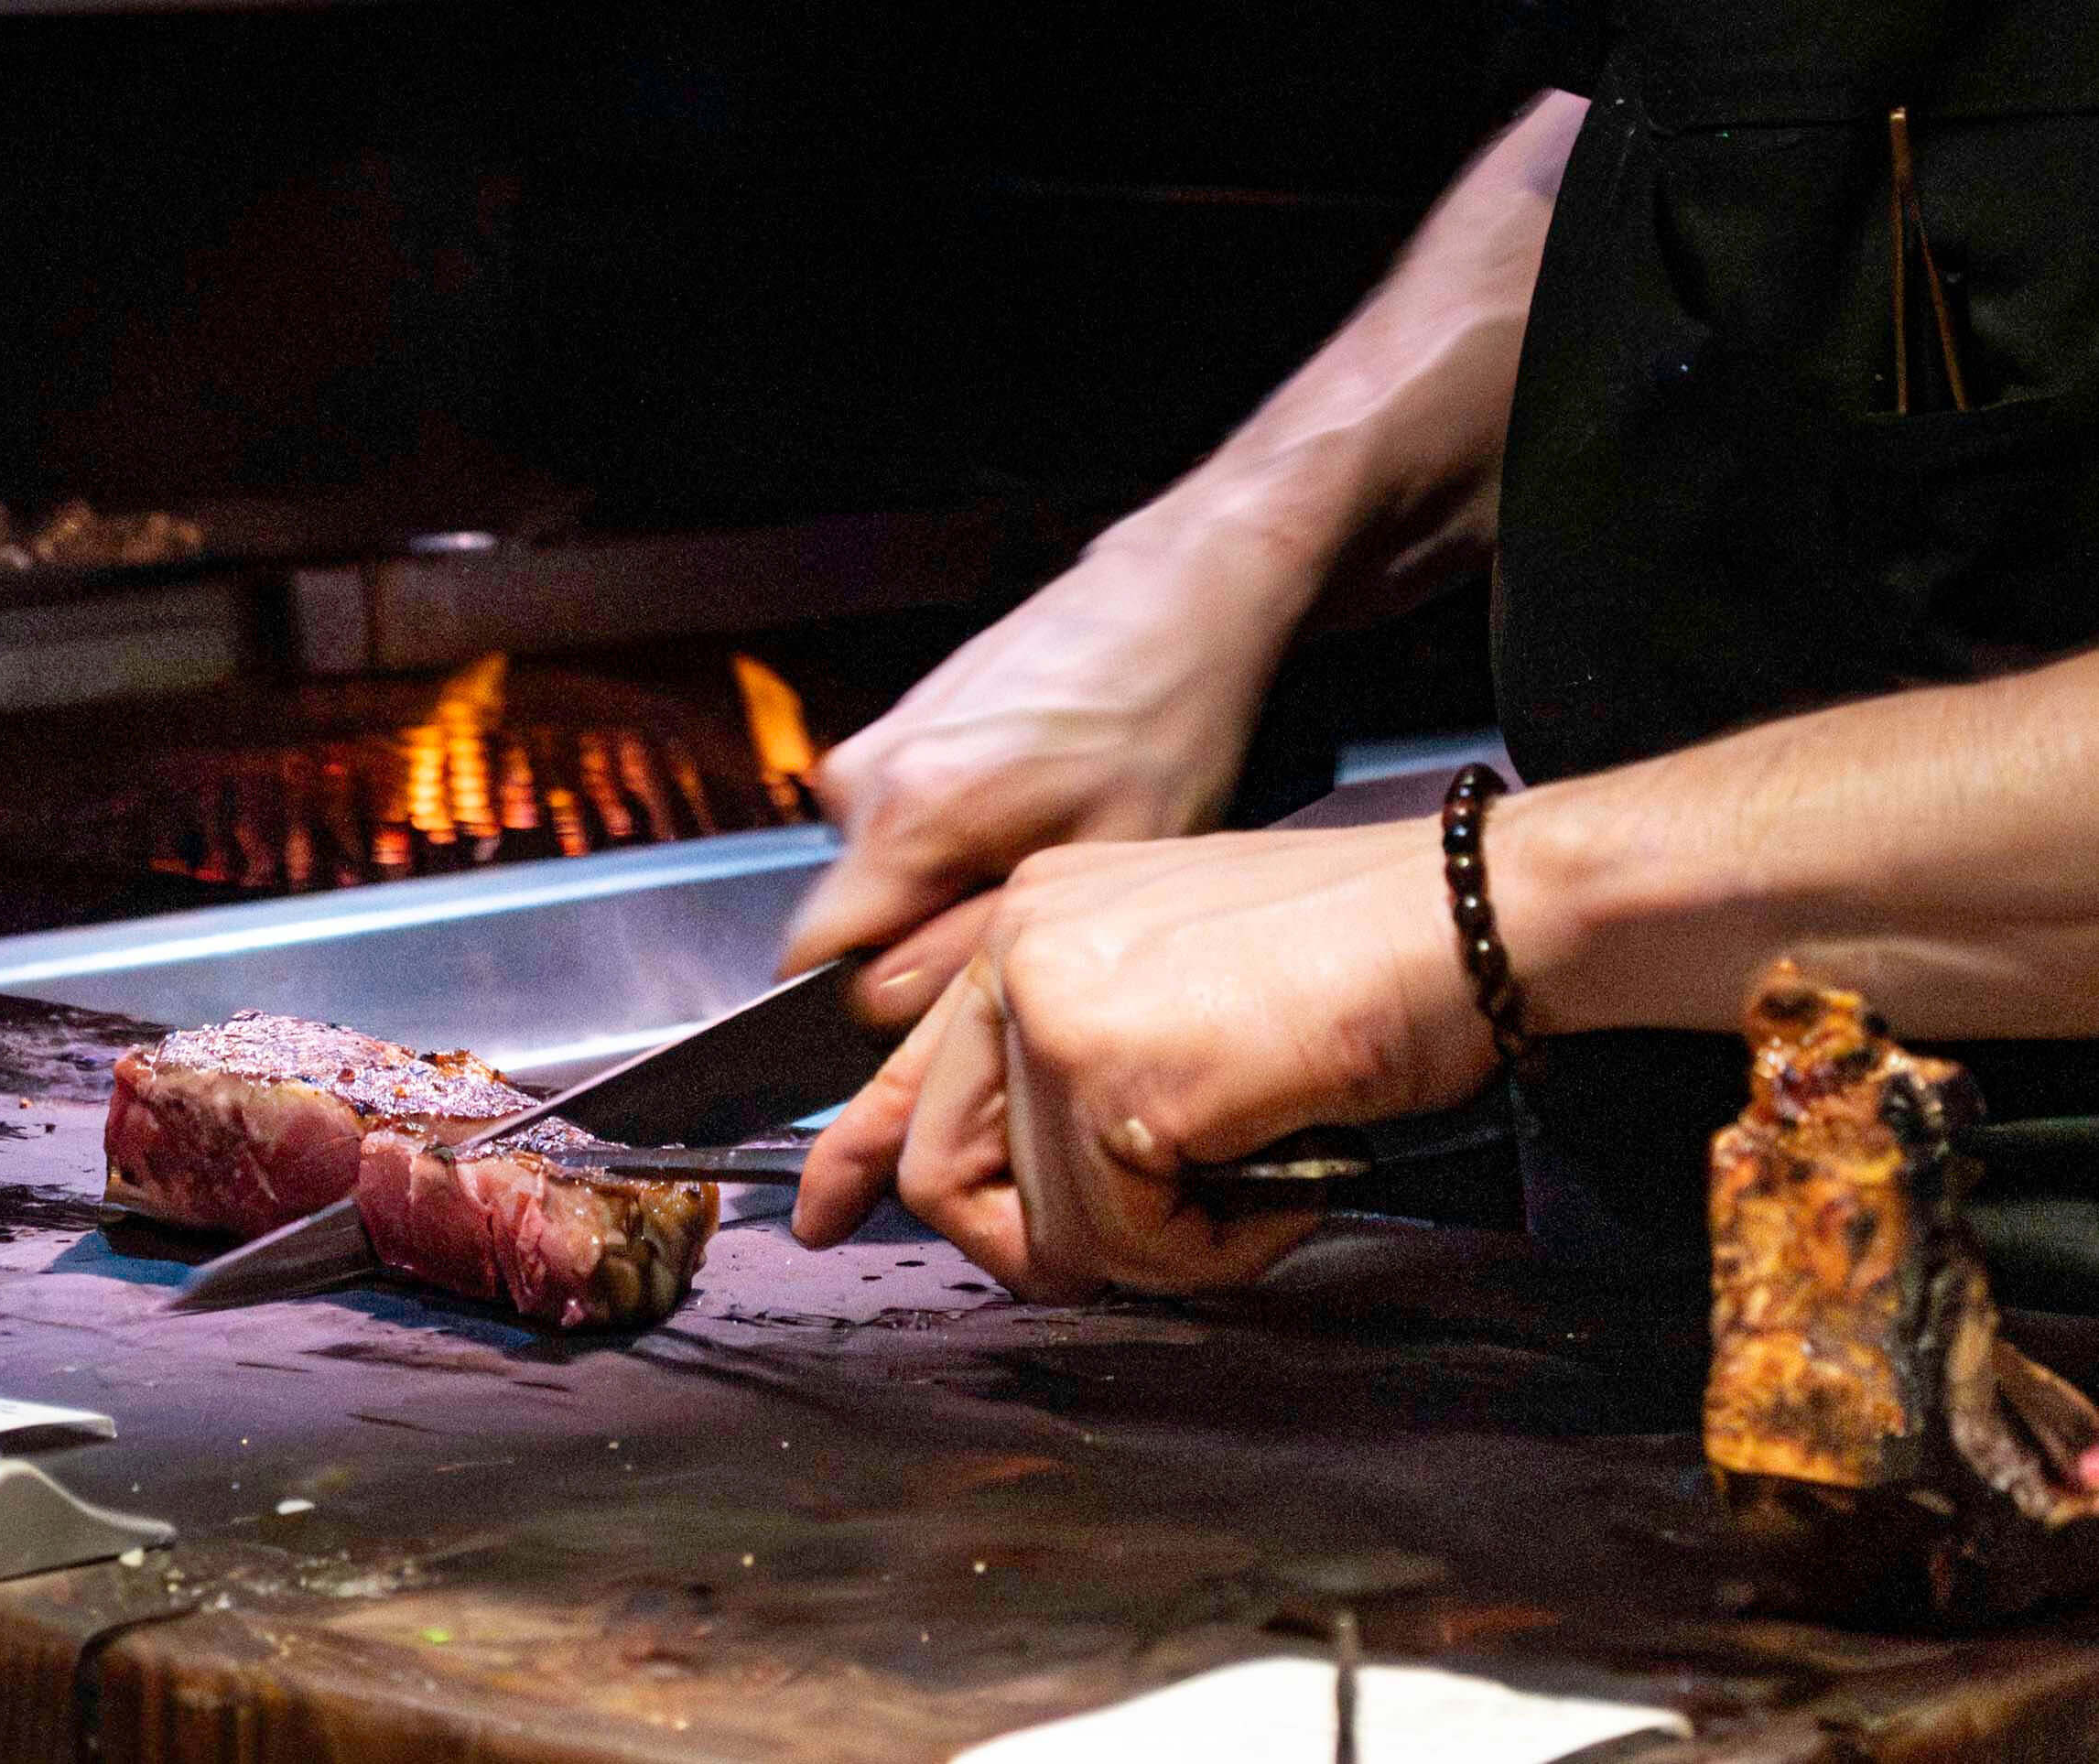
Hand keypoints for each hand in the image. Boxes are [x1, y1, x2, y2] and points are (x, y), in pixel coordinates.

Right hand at [777, 537, 1312, 1025]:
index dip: (874, 993)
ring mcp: (878, 741)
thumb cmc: (1162, 718)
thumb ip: (971, 944)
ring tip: (1042, 841)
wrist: (1173, 599)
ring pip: (878, 869)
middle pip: (850, 913)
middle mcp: (868, 773)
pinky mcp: (899, 724)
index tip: (946, 990)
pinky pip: (900, 820)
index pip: (811, 955)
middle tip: (1027, 909)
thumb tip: (881, 1002)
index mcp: (907, 814)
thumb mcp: (1099, 862)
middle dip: (922, 934)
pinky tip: (1032, 802)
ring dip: (946, 880)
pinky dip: (954, 832)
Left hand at [790, 821, 1501, 1300]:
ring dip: (1159, 1247)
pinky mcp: (1107, 1071)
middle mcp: (1021, 948)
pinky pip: (1120, 1241)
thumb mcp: (1187, 990)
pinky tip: (1281, 1181)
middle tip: (1157, 1240)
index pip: (903, 1059)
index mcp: (1035, 920)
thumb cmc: (1373, 957)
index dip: (855, 1151)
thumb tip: (1022, 1186)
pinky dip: (1213, 1250)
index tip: (823, 1214)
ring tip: (1258, 1181)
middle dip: (1045, 1244)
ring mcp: (1053, 1003)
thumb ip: (1085, 1065)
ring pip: (1042, 1228)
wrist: (1478, 916)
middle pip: (942, 1171)